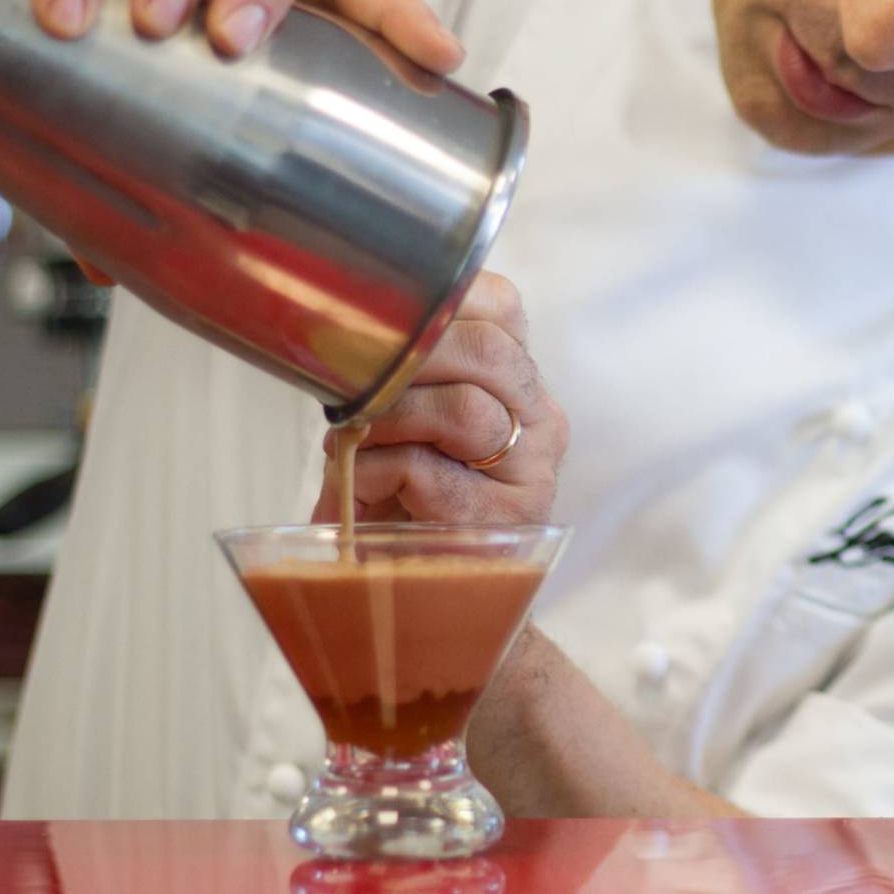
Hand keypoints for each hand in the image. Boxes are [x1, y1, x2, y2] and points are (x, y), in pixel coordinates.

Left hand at [311, 271, 569, 524]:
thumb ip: (408, 364)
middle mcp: (543, 420)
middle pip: (486, 351)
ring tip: (351, 440)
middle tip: (354, 384)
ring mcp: (533, 474)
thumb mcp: (407, 414)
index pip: (501, 305)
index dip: (434, 304)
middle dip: (404, 359)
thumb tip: (354, 312)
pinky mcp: (503, 524)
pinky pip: (426, 471)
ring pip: (461, 409)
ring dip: (387, 418)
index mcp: (521, 381)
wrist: (412, 589)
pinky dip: (375, 471)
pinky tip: (360, 487)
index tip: (377, 326)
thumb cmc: (398, 491)